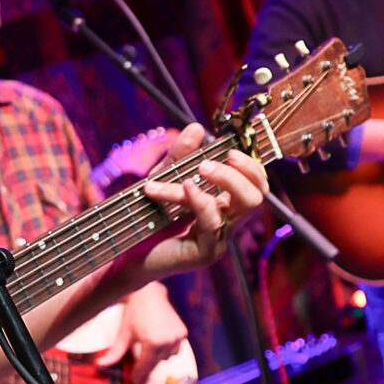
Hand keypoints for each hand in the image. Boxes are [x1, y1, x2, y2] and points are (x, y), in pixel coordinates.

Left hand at [95, 284, 188, 382]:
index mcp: (152, 342)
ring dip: (157, 357)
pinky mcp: (182, 333)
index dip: (139, 376)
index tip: (135, 382)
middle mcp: (167, 341)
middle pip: (155, 364)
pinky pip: (175, 349)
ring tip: (149, 349)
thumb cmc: (134, 312)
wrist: (149, 293)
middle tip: (138, 373)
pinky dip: (167, 349)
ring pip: (166, 358)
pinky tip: (159, 341)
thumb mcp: (124, 333)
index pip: (145, 366)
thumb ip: (114, 352)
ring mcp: (177, 337)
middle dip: (146, 368)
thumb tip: (100, 364)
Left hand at [130, 126, 267, 279]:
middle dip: (238, 174)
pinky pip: (213, 223)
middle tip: (208, 164)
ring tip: (189, 174)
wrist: (126, 256)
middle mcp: (226, 224)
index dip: (251, 167)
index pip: (256, 186)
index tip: (230, 151)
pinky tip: (186, 186)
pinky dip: (201, 200)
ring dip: (218, 182)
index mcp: (223, 207)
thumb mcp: (162, 179)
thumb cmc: (147, 219)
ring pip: (238, 208)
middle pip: (257, 197)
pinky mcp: (204, 253)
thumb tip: (197, 127)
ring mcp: (217, 240)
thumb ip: (179, 156)